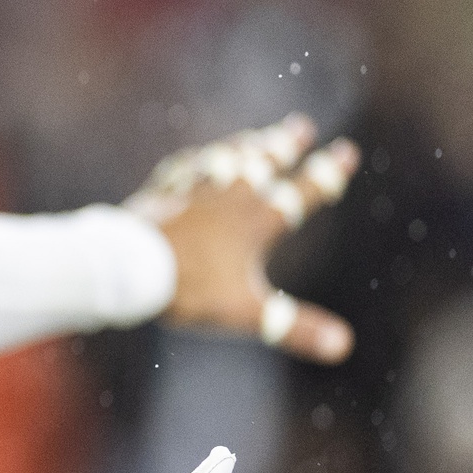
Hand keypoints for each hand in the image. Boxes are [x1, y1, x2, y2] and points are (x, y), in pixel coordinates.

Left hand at [126, 114, 358, 361]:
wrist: (125, 266)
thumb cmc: (189, 289)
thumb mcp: (246, 312)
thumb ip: (295, 327)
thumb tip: (343, 346)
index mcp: (255, 220)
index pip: (301, 192)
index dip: (327, 173)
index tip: (346, 151)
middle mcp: (227, 196)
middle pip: (262, 162)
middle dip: (285, 144)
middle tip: (301, 125)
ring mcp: (191, 190)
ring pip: (225, 158)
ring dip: (245, 146)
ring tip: (256, 136)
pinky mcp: (159, 192)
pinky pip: (184, 168)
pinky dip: (198, 160)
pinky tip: (196, 158)